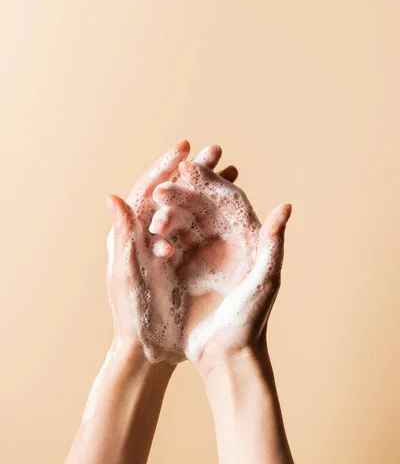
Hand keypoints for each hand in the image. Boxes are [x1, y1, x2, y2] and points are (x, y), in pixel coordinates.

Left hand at [105, 141, 238, 364]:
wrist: (149, 350)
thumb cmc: (132, 316)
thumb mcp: (125, 277)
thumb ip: (122, 238)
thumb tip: (111, 197)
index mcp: (131, 235)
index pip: (147, 191)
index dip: (164, 167)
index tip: (184, 148)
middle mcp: (149, 235)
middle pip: (173, 193)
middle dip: (194, 170)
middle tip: (215, 149)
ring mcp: (168, 246)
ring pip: (191, 208)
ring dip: (210, 188)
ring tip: (231, 169)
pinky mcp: (184, 260)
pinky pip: (202, 230)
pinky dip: (217, 214)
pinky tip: (234, 206)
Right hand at [149, 159, 291, 371]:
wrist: (227, 358)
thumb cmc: (251, 321)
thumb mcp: (265, 282)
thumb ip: (273, 244)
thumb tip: (286, 206)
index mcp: (246, 239)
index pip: (228, 199)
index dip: (209, 181)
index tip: (187, 166)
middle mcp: (225, 242)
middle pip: (202, 207)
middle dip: (181, 195)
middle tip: (161, 190)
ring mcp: (203, 255)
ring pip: (183, 225)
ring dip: (168, 218)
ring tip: (155, 221)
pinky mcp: (185, 270)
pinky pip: (171, 247)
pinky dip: (162, 241)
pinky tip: (153, 241)